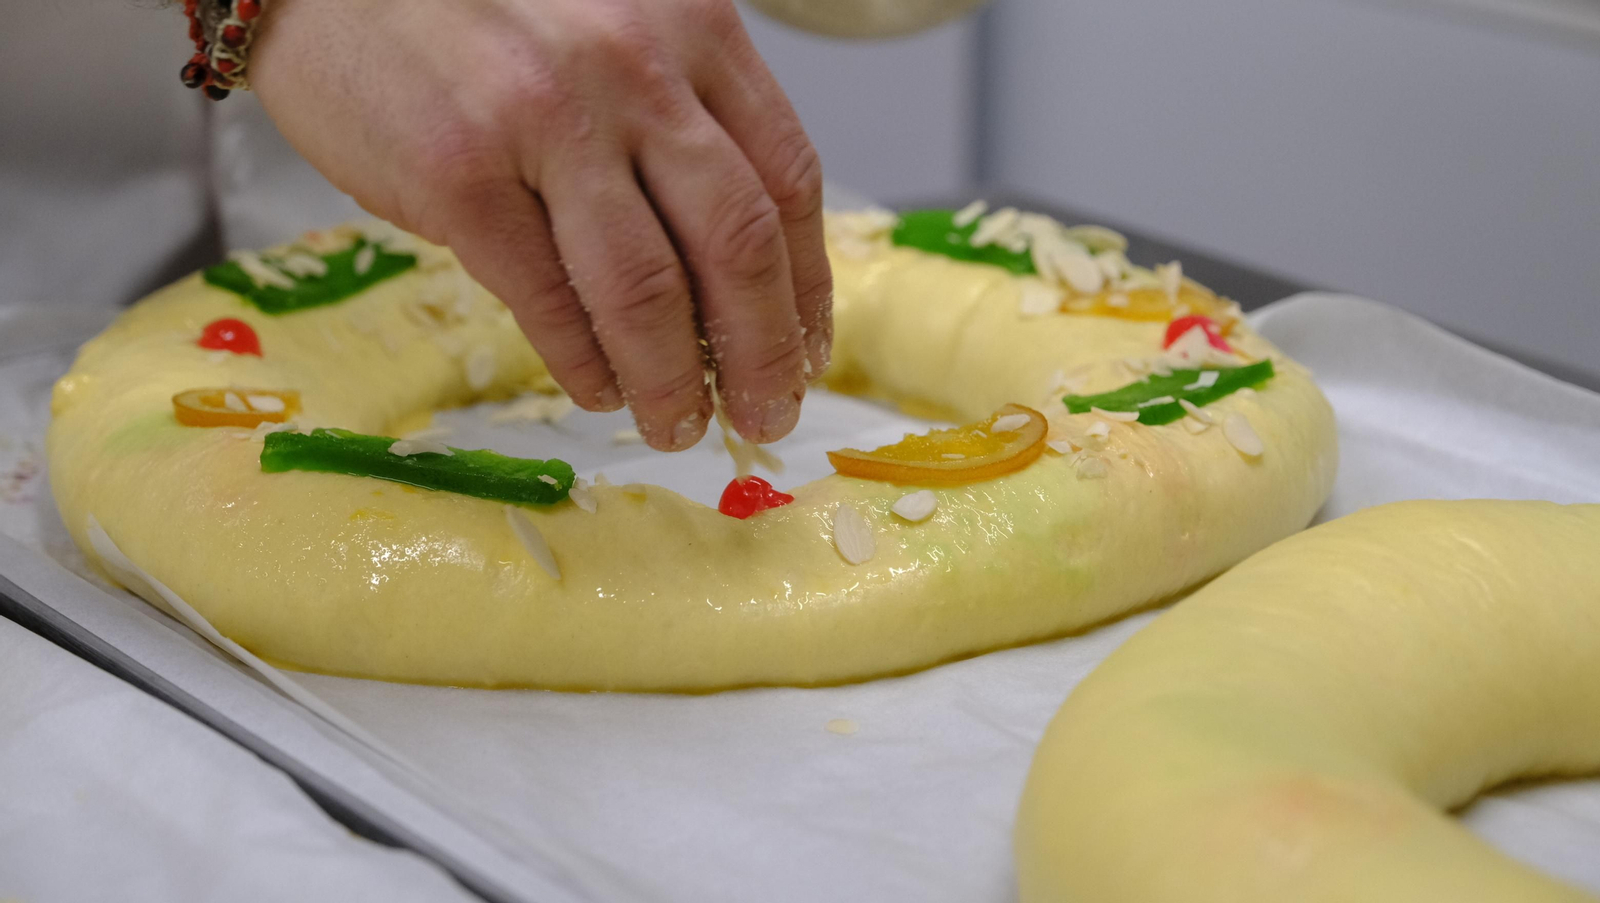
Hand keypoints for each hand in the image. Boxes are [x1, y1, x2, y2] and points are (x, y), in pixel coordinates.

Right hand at [250, 0, 831, 450]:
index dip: (807, 285)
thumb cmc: (474, 6)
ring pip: (647, 290)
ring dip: (673, 381)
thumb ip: (678, 118)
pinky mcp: (460, 175)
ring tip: (678, 424)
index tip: (807, 348)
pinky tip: (599, 390)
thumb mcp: (612, 28)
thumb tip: (733, 269)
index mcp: (691, 28)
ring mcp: (546, 121)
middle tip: (765, 413)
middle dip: (762, 352)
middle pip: (736, 243)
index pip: (784, 179)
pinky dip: (585, 363)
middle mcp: (633, 69)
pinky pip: (548, 300)